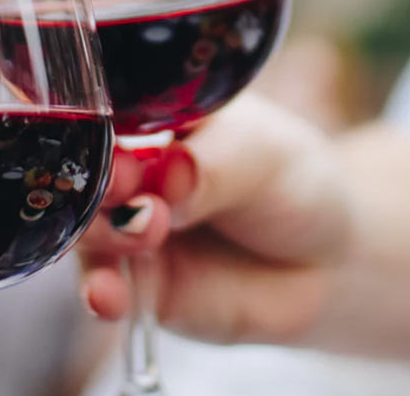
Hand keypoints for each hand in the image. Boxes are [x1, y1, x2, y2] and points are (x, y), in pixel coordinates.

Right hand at [77, 96, 350, 344]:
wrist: (326, 262)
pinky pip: (103, 288)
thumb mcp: (264, 157)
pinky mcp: (135, 283)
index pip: (103, 111)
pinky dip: (101, 293)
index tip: (122, 147)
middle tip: (130, 188)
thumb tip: (169, 175)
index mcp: (151, 117)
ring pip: (85, 229)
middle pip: (83, 172)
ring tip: (145, 233)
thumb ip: (214, 167)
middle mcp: (129, 171)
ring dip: (101, 233)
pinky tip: (110, 298)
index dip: (101, 127)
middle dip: (100, 183)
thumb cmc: (293, 185)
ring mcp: (127, 227)